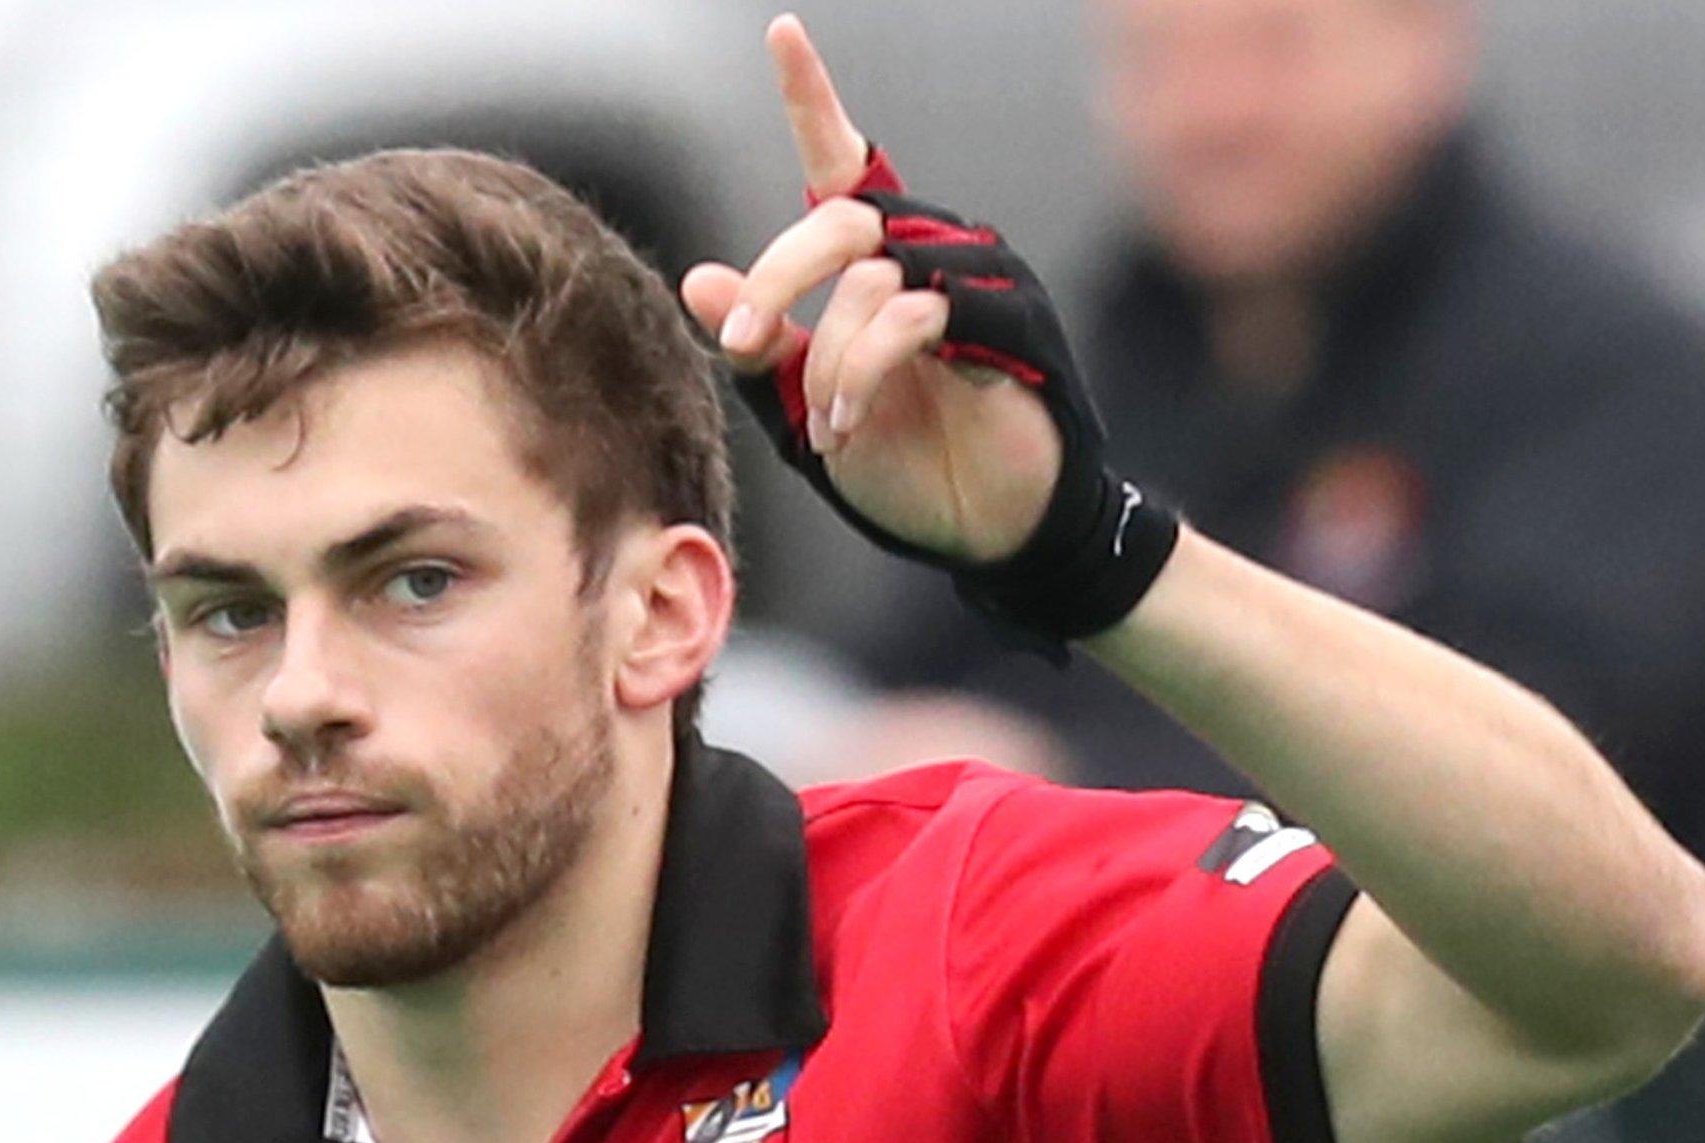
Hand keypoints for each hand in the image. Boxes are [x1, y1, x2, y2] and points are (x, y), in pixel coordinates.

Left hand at [680, 14, 1060, 562]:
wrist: (986, 532)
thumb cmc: (903, 463)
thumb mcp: (804, 408)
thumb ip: (762, 348)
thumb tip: (696, 280)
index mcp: (881, 261)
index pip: (843, 164)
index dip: (813, 99)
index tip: (781, 32)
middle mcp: (933, 252)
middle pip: (841, 217)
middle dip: (779, 277)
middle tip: (745, 339)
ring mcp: (977, 286)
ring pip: (872, 279)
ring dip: (829, 360)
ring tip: (823, 429)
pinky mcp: (1008, 331)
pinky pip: (917, 318)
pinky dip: (865, 374)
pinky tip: (847, 428)